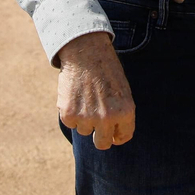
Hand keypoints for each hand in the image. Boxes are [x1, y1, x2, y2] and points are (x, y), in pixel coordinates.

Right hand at [56, 31, 135, 149]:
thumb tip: (113, 134)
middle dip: (99, 136)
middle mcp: (107, 118)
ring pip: (84, 130)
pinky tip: (74, 95)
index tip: (113, 135)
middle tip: (95, 124)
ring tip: (85, 97)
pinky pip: (70, 123)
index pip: (123, 137)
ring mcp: (87, 117)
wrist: (86, 50)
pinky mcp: (69, 114)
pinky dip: (70, 112)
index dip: (117, 136)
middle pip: (102, 144)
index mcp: (125, 112)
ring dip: (84, 118)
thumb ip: (120, 113)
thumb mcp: (122, 90)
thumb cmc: (106, 68)